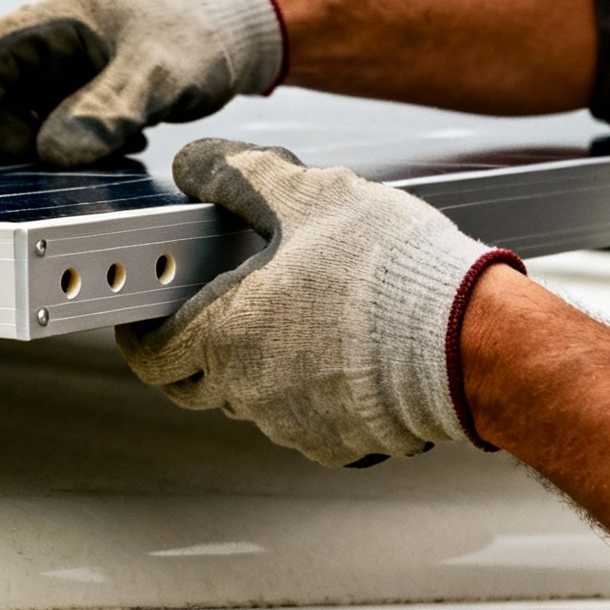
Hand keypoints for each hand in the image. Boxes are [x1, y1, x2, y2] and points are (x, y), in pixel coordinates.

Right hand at [0, 0, 284, 167]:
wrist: (237, 31)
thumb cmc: (199, 40)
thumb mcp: (157, 77)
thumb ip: (106, 112)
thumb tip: (51, 154)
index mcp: (61, 11)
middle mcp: (51, 28)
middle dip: (11, 131)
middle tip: (45, 164)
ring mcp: (62, 55)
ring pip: (22, 106)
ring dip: (45, 140)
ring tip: (110, 147)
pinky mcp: (77, 78)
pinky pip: (49, 114)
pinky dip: (66, 138)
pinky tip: (114, 144)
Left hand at [116, 139, 521, 467]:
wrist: (467, 341)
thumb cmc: (387, 272)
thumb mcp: (306, 194)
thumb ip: (238, 176)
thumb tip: (195, 166)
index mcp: (223, 334)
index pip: (150, 354)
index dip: (142, 336)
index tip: (149, 321)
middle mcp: (246, 389)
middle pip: (194, 381)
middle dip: (195, 350)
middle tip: (221, 313)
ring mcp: (289, 423)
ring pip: (250, 398)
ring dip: (258, 366)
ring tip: (301, 319)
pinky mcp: (334, 443)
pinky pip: (302, 418)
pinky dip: (309, 391)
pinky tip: (342, 354)